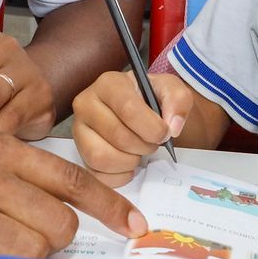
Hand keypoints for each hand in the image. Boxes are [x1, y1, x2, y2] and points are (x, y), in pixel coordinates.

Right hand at [72, 70, 192, 185]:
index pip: (128, 109)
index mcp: (109, 83)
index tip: (165, 133)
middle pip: (117, 135)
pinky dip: (119, 175)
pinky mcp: (79, 153)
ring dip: (130, 161)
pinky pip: (97, 174)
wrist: (144, 114)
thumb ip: (178, 100)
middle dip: (143, 145)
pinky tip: (128, 163)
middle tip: (153, 142)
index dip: (151, 127)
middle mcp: (86, 103)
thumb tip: (172, 126)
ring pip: (101, 157)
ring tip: (139, 151)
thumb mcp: (172, 91)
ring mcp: (79, 130)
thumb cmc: (153, 100)